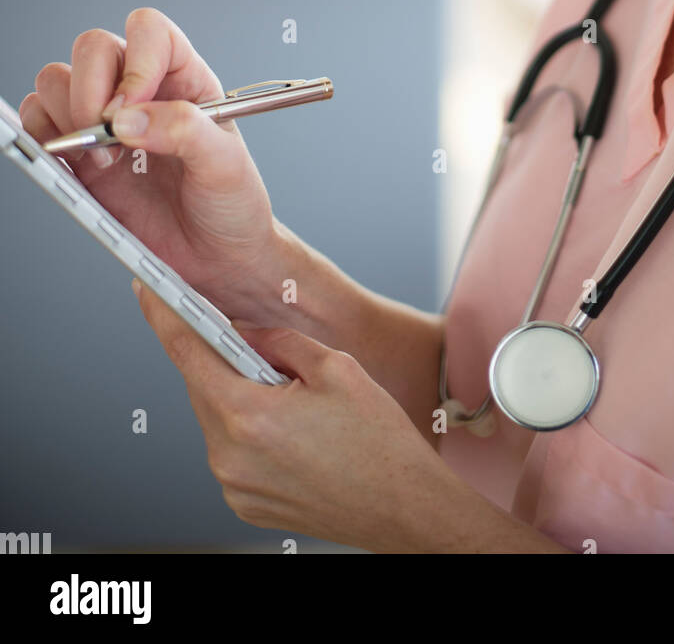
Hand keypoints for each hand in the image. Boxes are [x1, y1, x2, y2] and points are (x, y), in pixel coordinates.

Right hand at [19, 8, 276, 315]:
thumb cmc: (232, 205)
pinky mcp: (80, 156)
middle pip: (94, 49)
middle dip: (91, 91)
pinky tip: (79, 167)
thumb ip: (185, 132)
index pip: (149, 33)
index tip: (133, 105)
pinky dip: (43, 138)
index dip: (136, 60)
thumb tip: (129, 118)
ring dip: (67, 116)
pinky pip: (39, 123)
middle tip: (111, 140)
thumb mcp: (227, 165)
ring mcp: (105, 123)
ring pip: (58, 80)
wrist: (218, 258)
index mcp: (185, 79)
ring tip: (102, 160)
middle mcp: (141, 92)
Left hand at [133, 278, 448, 551]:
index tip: (148, 290)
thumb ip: (278, 341)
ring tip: (292, 399)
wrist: (402, 507)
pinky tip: (291, 431)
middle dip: (223, 359)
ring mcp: (233, 485)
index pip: (187, 352)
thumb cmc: (377, 439)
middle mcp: (229, 455)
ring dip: (239, 397)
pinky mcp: (243, 502)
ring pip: (216, 418)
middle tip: (264, 351)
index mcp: (248, 415)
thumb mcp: (335, 367)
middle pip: (202, 385)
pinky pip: (231, 450)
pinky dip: (248, 430)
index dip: (164, 315)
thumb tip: (241, 330)